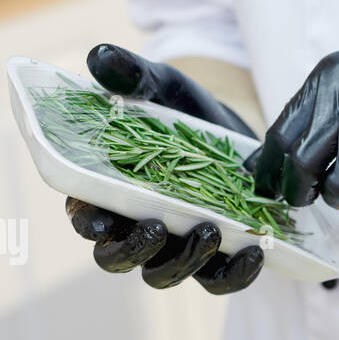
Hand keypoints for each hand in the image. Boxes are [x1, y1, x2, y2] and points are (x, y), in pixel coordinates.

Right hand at [65, 43, 263, 293]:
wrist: (239, 136)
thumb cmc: (186, 114)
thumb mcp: (164, 88)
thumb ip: (133, 75)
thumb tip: (100, 57)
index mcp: (107, 191)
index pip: (84, 218)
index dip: (87, 223)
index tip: (99, 218)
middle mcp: (134, 226)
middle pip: (117, 259)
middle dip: (133, 250)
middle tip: (159, 227)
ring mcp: (173, 247)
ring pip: (163, 274)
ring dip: (183, 261)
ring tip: (211, 230)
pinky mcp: (213, 259)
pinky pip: (216, 282)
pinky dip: (233, 276)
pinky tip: (254, 253)